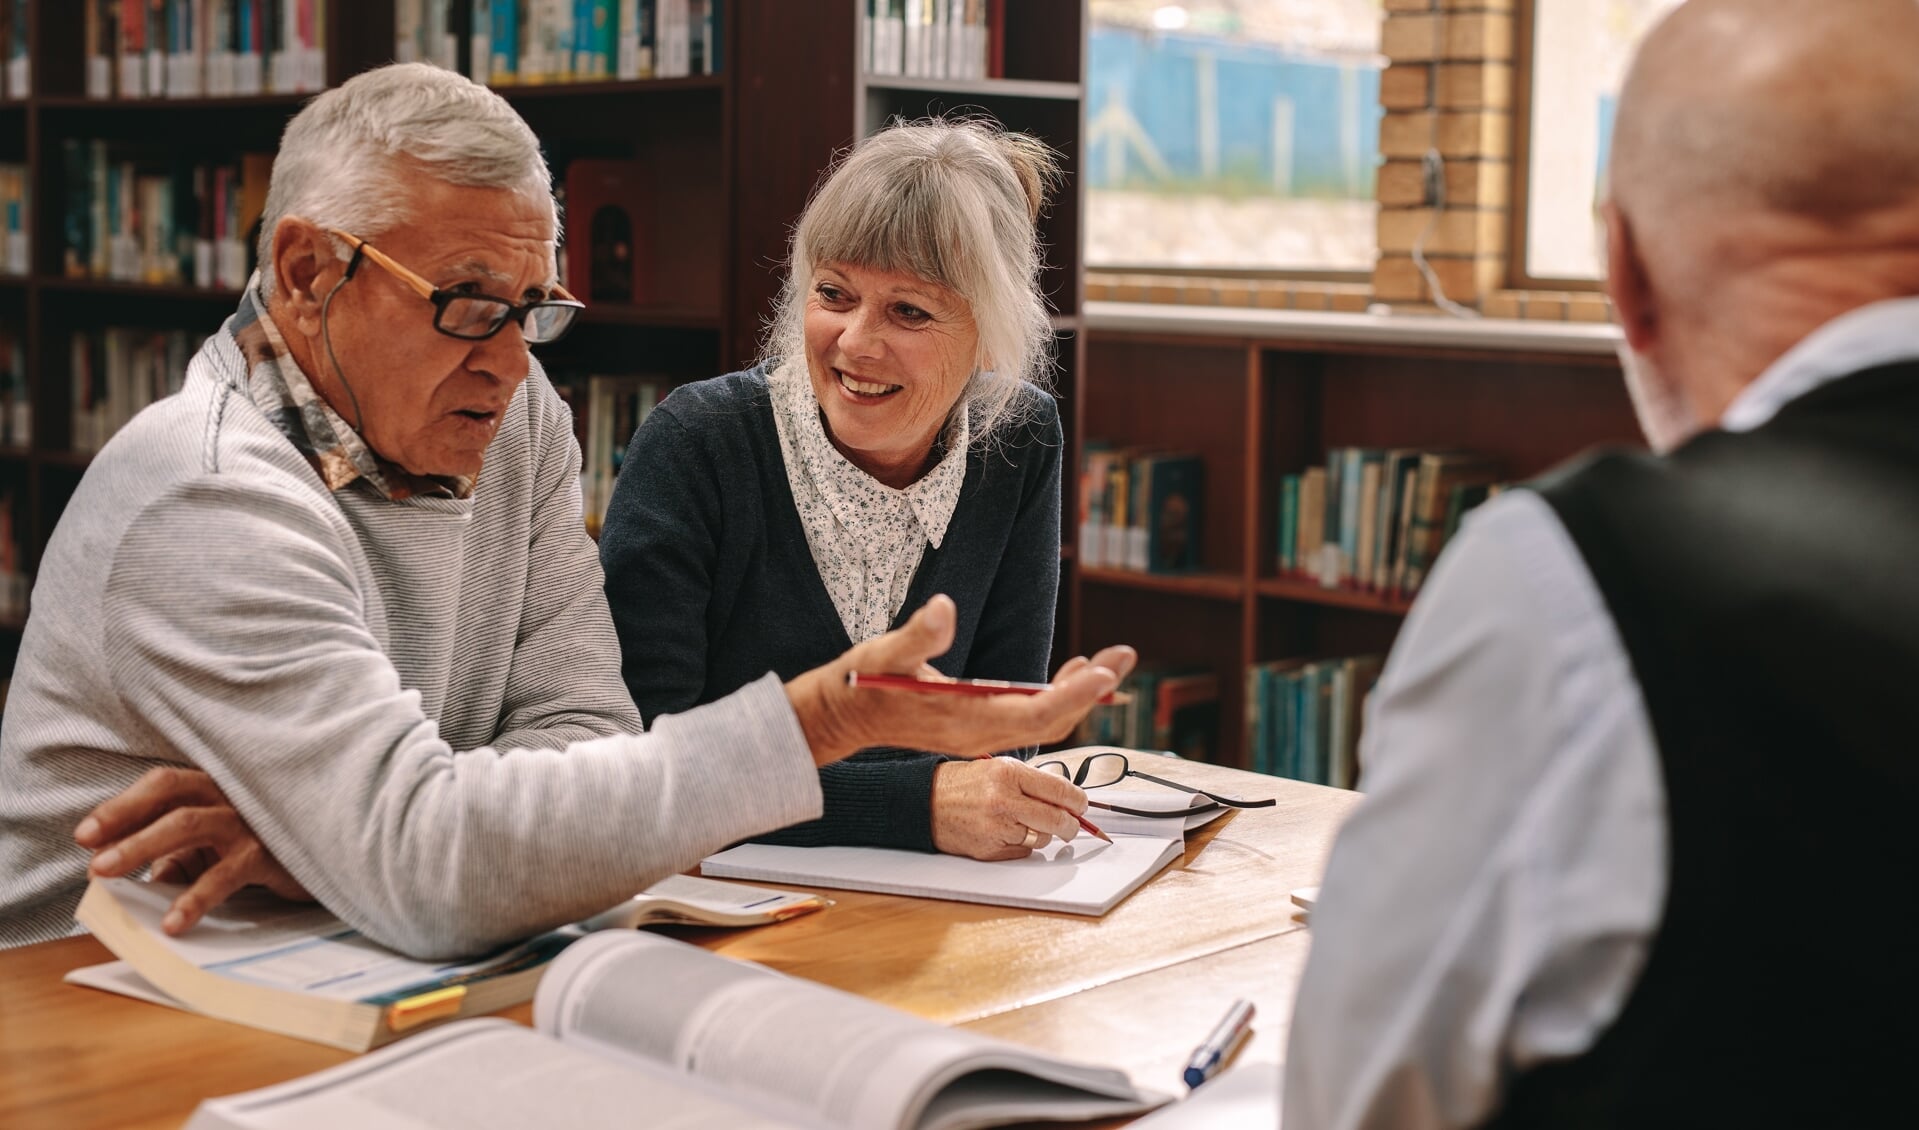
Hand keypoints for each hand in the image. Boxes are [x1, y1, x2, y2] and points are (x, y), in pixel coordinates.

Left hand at [75, 766, 313, 934]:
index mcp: (215, 789)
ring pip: (187, 824)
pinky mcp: (267, 854)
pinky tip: (172, 921)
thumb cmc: (266, 847)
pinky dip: (193, 898)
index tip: (86, 835)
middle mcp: (230, 797)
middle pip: (170, 797)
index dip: (122, 806)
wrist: (328, 858)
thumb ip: (180, 857)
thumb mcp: (215, 851)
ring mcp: (249, 823)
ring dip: (140, 846)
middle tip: (89, 851)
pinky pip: (222, 875)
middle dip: (123, 820)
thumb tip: (144, 876)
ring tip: (104, 873)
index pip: (162, 786)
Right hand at [785, 595, 1137, 764]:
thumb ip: (918, 634)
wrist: (843, 716)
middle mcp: (982, 733)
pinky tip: (1074, 671)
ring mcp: (983, 733)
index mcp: (967, 719)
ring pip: (1047, 719)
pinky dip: (1059, 694)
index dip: (1074, 693)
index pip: (1036, 711)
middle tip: (1126, 655)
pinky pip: (1032, 715)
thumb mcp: (885, 651)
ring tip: (1112, 660)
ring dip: (1082, 692)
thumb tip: (944, 607)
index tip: (1106, 671)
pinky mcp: (980, 725)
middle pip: (1053, 719)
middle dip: (1092, 690)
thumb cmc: (863, 683)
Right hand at [931, 757, 1089, 859]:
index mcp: (1008, 773)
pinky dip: (1022, 843)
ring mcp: (996, 828)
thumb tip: (1068, 800)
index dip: (1079, 801)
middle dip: (1071, 825)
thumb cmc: (963, 783)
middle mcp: (1003, 800)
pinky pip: (1023, 851)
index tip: (1082, 805)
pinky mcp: (989, 849)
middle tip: (1072, 824)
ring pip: (1043, 838)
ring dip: (1043, 833)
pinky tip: (1006, 831)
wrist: (924, 802)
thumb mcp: (999, 768)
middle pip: (1058, 820)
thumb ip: (1033, 782)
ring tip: (1025, 821)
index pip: (1061, 791)